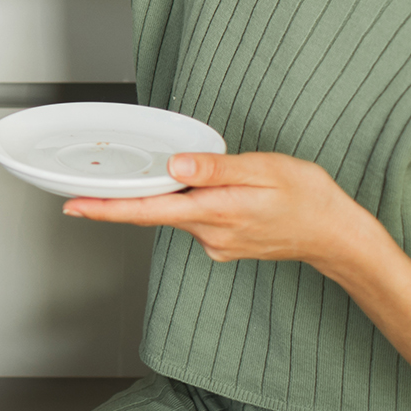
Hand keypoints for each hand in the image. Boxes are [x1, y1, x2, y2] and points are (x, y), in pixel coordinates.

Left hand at [63, 152, 384, 272]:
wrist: (336, 236)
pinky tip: (209, 190)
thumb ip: (216, 169)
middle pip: (155, 212)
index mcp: (214, 212)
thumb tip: (175, 166)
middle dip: (127, 197)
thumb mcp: (265, 170)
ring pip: (175, 214)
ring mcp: (216, 243)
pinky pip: (194, 219)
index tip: (73, 206)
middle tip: (91, 182)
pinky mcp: (224, 244)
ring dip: (166, 196)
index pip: (147, 212)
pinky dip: (190, 203)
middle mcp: (209, 233)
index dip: (107, 209)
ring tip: (171, 172)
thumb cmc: (307, 198)